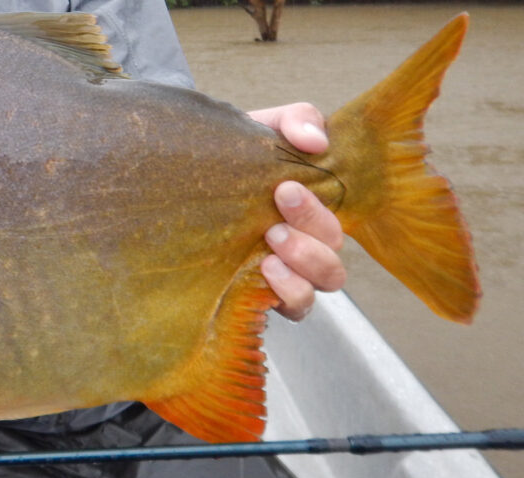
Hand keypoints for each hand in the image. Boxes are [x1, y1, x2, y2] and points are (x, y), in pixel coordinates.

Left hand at [248, 103, 346, 320]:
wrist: (185, 173)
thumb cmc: (234, 156)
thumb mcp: (265, 128)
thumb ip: (298, 119)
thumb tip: (316, 140)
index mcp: (312, 210)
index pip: (338, 221)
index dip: (320, 212)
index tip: (285, 188)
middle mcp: (302, 247)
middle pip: (332, 260)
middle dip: (310, 240)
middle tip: (273, 224)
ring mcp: (281, 275)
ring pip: (317, 290)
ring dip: (302, 270)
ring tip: (269, 251)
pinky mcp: (255, 297)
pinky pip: (292, 311)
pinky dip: (286, 296)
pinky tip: (261, 273)